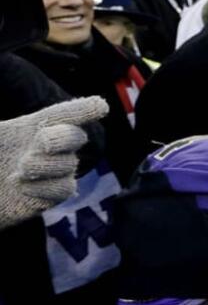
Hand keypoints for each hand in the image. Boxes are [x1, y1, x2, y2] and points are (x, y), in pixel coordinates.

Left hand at [0, 96, 107, 229]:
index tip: (100, 107)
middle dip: (65, 137)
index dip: (84, 110)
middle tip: (43, 142)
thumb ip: (3, 130)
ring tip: (20, 168)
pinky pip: (63, 189)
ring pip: (70, 164)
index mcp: (33, 126)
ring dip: (47, 165)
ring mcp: (53, 173)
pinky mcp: (50, 197)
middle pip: (75, 137)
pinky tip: (20, 185)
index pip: (65, 114)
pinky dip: (44, 187)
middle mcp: (50, 148)